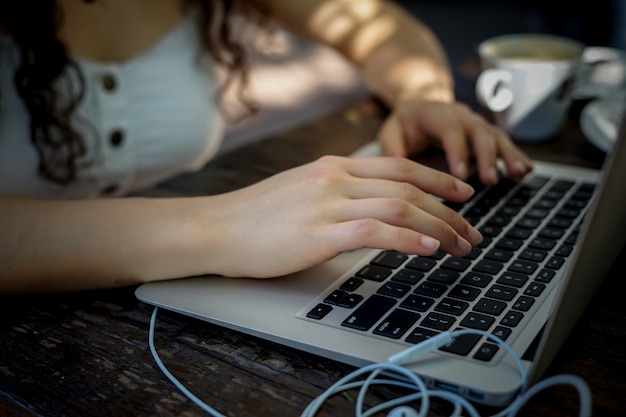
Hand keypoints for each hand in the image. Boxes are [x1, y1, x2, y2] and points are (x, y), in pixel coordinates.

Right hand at [205, 155, 482, 277]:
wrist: (216, 228)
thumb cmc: (255, 217)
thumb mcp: (301, 192)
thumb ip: (336, 193)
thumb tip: (368, 207)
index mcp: (333, 166)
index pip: (399, 166)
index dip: (438, 178)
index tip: (462, 193)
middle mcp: (336, 177)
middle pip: (408, 188)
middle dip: (448, 210)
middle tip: (471, 231)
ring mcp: (328, 203)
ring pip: (400, 208)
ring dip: (438, 228)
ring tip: (460, 246)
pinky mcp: (319, 232)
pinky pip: (375, 230)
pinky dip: (408, 240)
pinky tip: (428, 251)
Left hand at [377, 97, 532, 185]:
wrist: (420, 104)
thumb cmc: (404, 124)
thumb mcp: (390, 131)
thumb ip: (391, 147)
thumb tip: (395, 166)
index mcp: (435, 113)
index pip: (449, 129)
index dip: (457, 151)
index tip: (461, 175)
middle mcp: (460, 114)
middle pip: (478, 131)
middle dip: (487, 156)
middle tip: (490, 181)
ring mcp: (475, 122)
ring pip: (495, 135)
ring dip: (507, 155)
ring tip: (518, 173)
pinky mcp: (485, 132)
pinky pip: (503, 141)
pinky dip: (515, 154)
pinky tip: (526, 169)